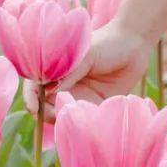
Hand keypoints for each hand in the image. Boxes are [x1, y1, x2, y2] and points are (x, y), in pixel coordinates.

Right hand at [23, 21, 154, 120]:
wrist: (135, 44)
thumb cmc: (107, 42)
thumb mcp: (86, 55)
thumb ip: (69, 72)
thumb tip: (48, 91)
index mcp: (57, 69)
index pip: (35, 85)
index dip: (30, 98)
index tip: (33, 108)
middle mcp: (65, 85)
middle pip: (46, 105)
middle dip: (46, 113)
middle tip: (56, 113)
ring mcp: (80, 97)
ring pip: (63, 115)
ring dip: (63, 120)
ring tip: (72, 116)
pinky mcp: (96, 107)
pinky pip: (84, 120)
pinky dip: (82, 124)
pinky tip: (86, 122)